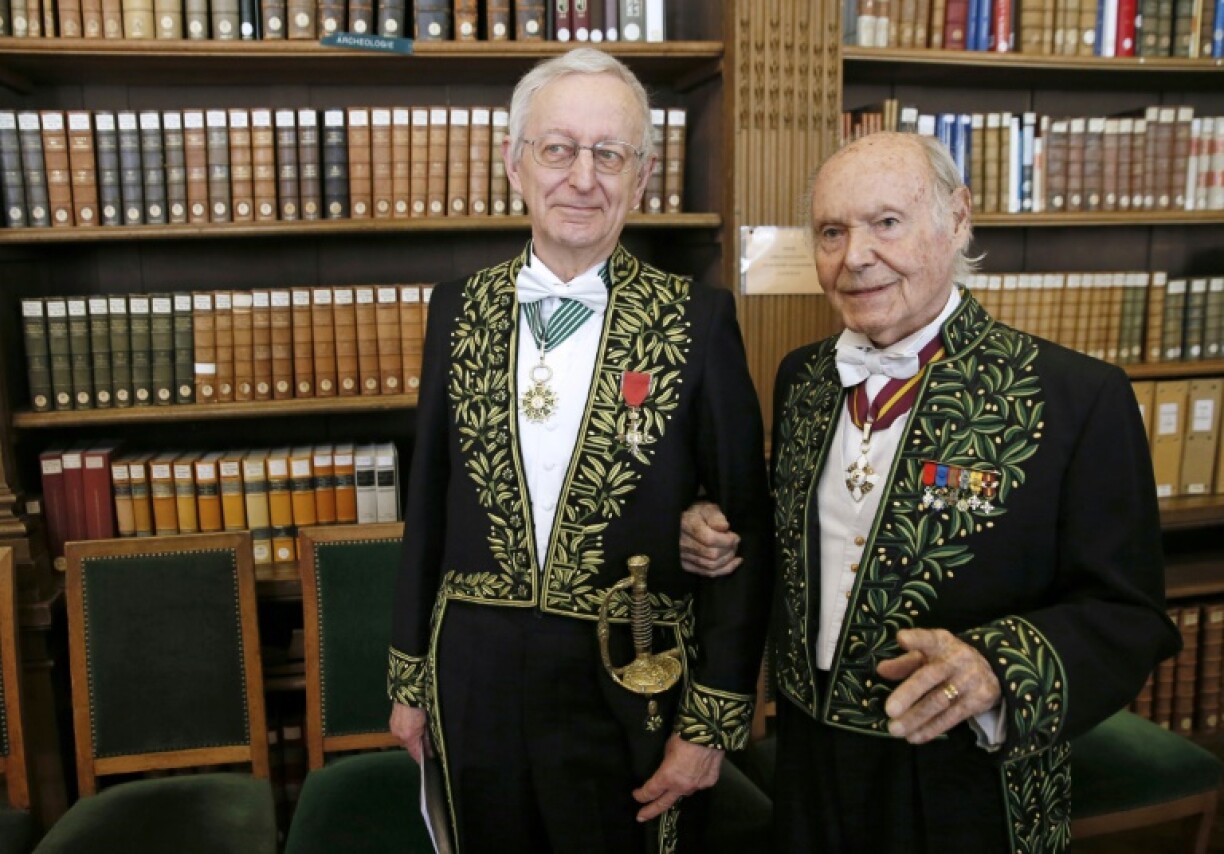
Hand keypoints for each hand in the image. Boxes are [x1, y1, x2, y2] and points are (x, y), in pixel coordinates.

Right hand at [390, 701, 428, 763]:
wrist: (408, 689)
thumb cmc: (421, 706)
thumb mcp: (428, 723)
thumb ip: (428, 737)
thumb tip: (429, 749)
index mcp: (409, 735)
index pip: (415, 753)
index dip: (422, 758)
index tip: (430, 760)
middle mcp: (399, 734)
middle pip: (410, 746)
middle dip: (418, 747)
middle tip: (429, 745)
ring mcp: (394, 728)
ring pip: (405, 739)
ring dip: (413, 739)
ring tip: (423, 734)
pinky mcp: (392, 722)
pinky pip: (401, 732)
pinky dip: (408, 732)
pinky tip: (415, 727)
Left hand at [632, 734, 723, 821]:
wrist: (709, 732)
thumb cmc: (684, 737)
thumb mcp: (668, 749)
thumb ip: (666, 764)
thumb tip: (668, 768)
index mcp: (667, 777)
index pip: (650, 791)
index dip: (641, 794)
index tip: (636, 795)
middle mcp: (681, 786)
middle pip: (663, 803)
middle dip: (650, 811)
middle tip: (641, 817)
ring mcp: (697, 786)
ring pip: (684, 792)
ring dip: (677, 789)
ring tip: (674, 785)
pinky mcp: (709, 781)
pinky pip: (699, 783)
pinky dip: (695, 779)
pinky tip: (695, 771)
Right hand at [679, 501, 741, 577]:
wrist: (682, 524)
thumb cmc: (698, 514)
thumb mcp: (706, 508)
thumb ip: (715, 516)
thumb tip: (724, 527)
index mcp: (687, 525)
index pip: (710, 539)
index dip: (727, 540)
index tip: (735, 536)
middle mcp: (682, 543)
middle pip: (712, 554)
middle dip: (728, 549)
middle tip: (735, 542)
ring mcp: (683, 556)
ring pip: (711, 565)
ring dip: (727, 559)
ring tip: (733, 550)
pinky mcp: (686, 566)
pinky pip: (708, 573)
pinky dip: (724, 569)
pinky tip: (734, 562)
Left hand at [877, 628, 1001, 743]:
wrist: (990, 670)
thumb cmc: (947, 660)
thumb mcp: (928, 655)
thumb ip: (904, 662)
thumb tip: (881, 670)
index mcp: (941, 642)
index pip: (928, 638)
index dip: (916, 639)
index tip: (901, 639)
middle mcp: (957, 658)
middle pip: (930, 676)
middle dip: (909, 693)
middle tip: (889, 710)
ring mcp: (970, 679)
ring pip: (939, 701)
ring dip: (916, 718)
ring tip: (895, 729)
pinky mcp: (978, 700)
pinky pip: (952, 717)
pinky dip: (931, 729)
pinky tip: (914, 737)